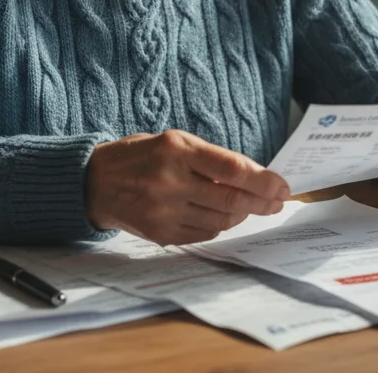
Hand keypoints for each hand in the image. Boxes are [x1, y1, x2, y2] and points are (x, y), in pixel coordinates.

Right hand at [85, 129, 290, 244]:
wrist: (94, 182)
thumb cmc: (141, 157)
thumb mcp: (174, 142)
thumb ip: (211, 159)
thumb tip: (254, 178)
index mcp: (177, 151)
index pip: (232, 169)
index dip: (264, 181)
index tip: (283, 187)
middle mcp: (170, 181)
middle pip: (232, 200)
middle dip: (262, 202)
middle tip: (277, 203)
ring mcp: (164, 211)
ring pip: (221, 221)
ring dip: (240, 214)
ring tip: (244, 206)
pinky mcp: (160, 234)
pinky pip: (203, 234)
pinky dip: (217, 225)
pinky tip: (217, 215)